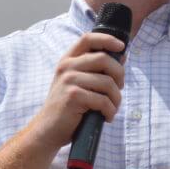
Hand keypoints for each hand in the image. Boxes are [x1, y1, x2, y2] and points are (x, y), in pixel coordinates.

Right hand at [29, 32, 125, 151]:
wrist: (47, 130)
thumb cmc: (67, 107)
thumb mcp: (78, 83)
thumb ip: (95, 70)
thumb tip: (121, 57)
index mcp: (68, 60)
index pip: (88, 38)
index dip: (107, 39)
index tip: (122, 47)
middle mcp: (67, 67)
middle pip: (103, 59)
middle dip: (119, 74)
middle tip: (119, 89)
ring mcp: (69, 81)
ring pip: (107, 82)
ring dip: (116, 98)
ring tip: (112, 108)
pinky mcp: (73, 96)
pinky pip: (103, 100)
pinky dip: (110, 111)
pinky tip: (106, 117)